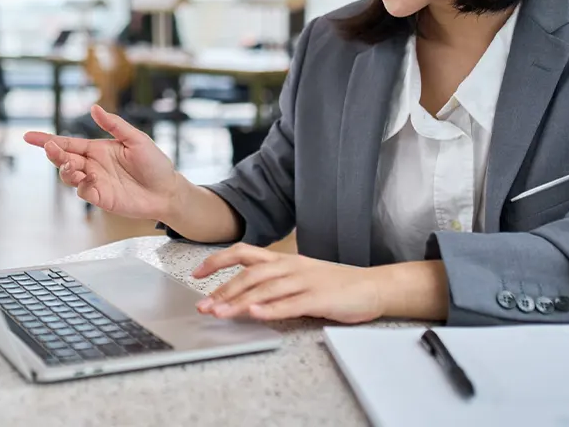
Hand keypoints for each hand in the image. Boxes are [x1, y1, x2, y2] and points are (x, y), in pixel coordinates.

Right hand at [23, 105, 178, 220]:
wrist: (168, 191)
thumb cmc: (155, 163)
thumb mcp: (136, 139)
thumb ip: (114, 125)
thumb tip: (94, 108)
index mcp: (98, 149)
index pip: (68, 142)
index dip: (47, 140)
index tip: (28, 136)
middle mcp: (92, 165)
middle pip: (63, 159)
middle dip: (53, 153)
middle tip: (51, 148)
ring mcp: (95, 182)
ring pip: (68, 176)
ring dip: (65, 169)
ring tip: (72, 166)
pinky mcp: (101, 198)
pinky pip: (83, 192)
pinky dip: (81, 185)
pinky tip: (89, 179)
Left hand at [193, 244, 383, 323]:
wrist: (372, 287)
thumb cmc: (334, 284)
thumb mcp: (298, 276)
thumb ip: (272, 281)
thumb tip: (240, 294)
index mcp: (283, 260)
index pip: (242, 253)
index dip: (217, 261)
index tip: (196, 273)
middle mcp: (290, 266)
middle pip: (249, 274)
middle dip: (222, 290)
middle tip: (203, 305)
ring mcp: (304, 281)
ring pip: (265, 289)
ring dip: (239, 302)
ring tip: (220, 313)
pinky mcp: (319, 298)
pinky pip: (291, 304)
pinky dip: (271, 309)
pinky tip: (255, 314)